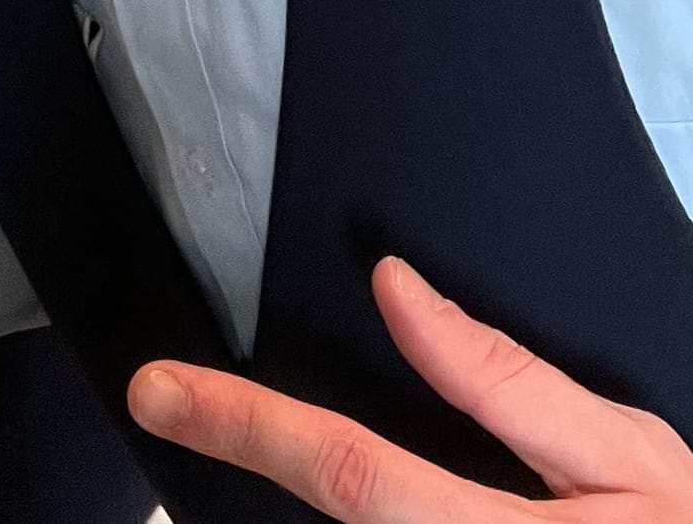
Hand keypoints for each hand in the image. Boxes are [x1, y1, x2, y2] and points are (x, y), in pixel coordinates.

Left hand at [130, 259, 692, 522]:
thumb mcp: (630, 458)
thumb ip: (505, 380)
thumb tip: (396, 291)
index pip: (350, 473)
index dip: (245, 424)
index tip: (160, 390)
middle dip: (257, 454)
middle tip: (182, 402)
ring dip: (313, 496)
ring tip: (265, 425)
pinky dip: (366, 516)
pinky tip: (365, 484)